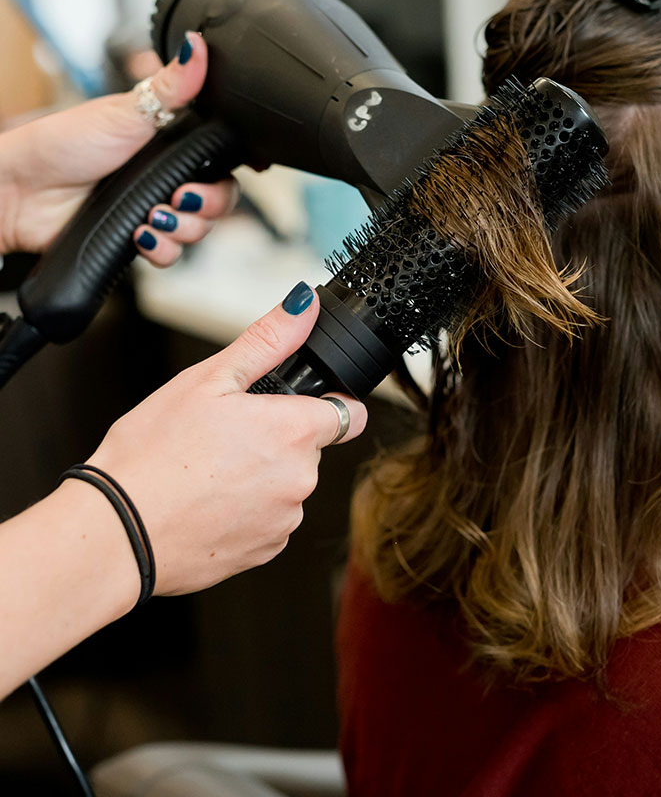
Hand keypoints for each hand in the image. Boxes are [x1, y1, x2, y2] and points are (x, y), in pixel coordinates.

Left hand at [0, 32, 238, 262]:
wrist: (21, 190)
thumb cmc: (63, 143)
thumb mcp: (126, 111)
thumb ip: (171, 85)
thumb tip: (196, 46)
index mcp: (171, 147)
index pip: (221, 166)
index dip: (225, 176)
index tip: (213, 175)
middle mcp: (166, 179)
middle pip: (218, 202)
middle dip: (206, 205)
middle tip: (178, 197)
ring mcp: (153, 209)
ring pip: (198, 231)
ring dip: (182, 228)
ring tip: (151, 216)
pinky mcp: (138, 238)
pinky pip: (171, 255)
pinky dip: (162, 249)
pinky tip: (140, 235)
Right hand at [81, 281, 366, 597]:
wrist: (115, 534)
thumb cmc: (152, 455)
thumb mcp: (207, 379)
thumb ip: (268, 340)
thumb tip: (303, 304)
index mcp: (294, 431)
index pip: (349, 413)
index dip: (327, 403)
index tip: (298, 405)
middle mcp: (301, 479)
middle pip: (311, 448)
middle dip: (278, 438)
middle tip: (225, 436)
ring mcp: (284, 519)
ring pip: (287, 485)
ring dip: (262, 476)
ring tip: (208, 471)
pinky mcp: (265, 550)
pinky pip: (269, 520)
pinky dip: (247, 511)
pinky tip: (206, 502)